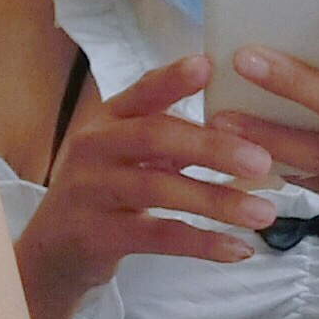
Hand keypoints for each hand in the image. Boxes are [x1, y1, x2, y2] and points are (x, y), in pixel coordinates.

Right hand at [14, 51, 276, 318]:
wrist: (54, 253)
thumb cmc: (107, 193)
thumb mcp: (129, 157)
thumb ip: (172, 138)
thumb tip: (246, 130)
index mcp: (107, 121)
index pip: (141, 92)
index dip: (172, 79)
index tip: (209, 65)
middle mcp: (94, 148)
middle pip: (156, 137)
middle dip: (213, 148)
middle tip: (262, 161)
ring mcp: (92, 191)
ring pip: (160, 190)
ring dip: (218, 201)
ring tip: (265, 212)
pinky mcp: (97, 235)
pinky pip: (159, 236)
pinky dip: (203, 243)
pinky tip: (239, 248)